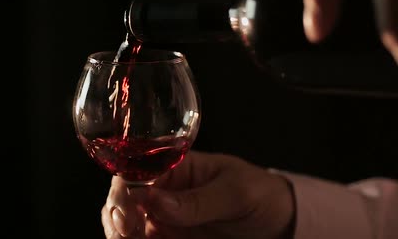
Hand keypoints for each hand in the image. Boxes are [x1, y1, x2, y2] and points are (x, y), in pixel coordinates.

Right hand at [101, 151, 294, 238]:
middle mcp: (161, 190)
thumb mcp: (237, 193)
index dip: (124, 191)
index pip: (136, 171)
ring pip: (123, 226)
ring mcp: (161, 218)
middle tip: (128, 236)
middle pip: (121, 200)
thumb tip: (154, 200)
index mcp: (174, 166)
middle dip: (117, 219)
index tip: (127, 216)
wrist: (279, 224)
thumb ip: (198, 200)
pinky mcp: (168, 238)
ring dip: (122, 235)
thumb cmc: (260, 194)